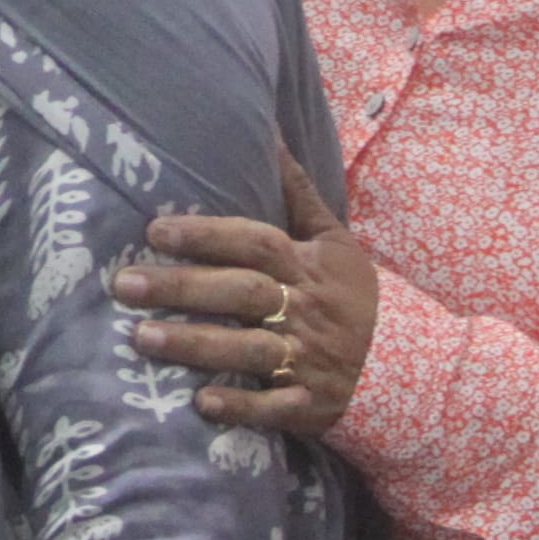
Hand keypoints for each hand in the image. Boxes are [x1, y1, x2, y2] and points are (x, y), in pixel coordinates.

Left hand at [120, 149, 377, 436]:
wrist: (414, 364)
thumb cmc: (358, 296)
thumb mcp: (336, 240)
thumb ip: (297, 192)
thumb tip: (268, 132)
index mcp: (308, 266)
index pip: (256, 243)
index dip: (208, 235)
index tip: (156, 230)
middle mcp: (305, 309)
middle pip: (240, 293)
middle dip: (182, 288)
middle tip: (125, 283)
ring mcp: (308, 359)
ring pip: (248, 349)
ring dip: (195, 346)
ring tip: (141, 338)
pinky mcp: (310, 405)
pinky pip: (273, 407)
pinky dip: (240, 406)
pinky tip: (200, 404)